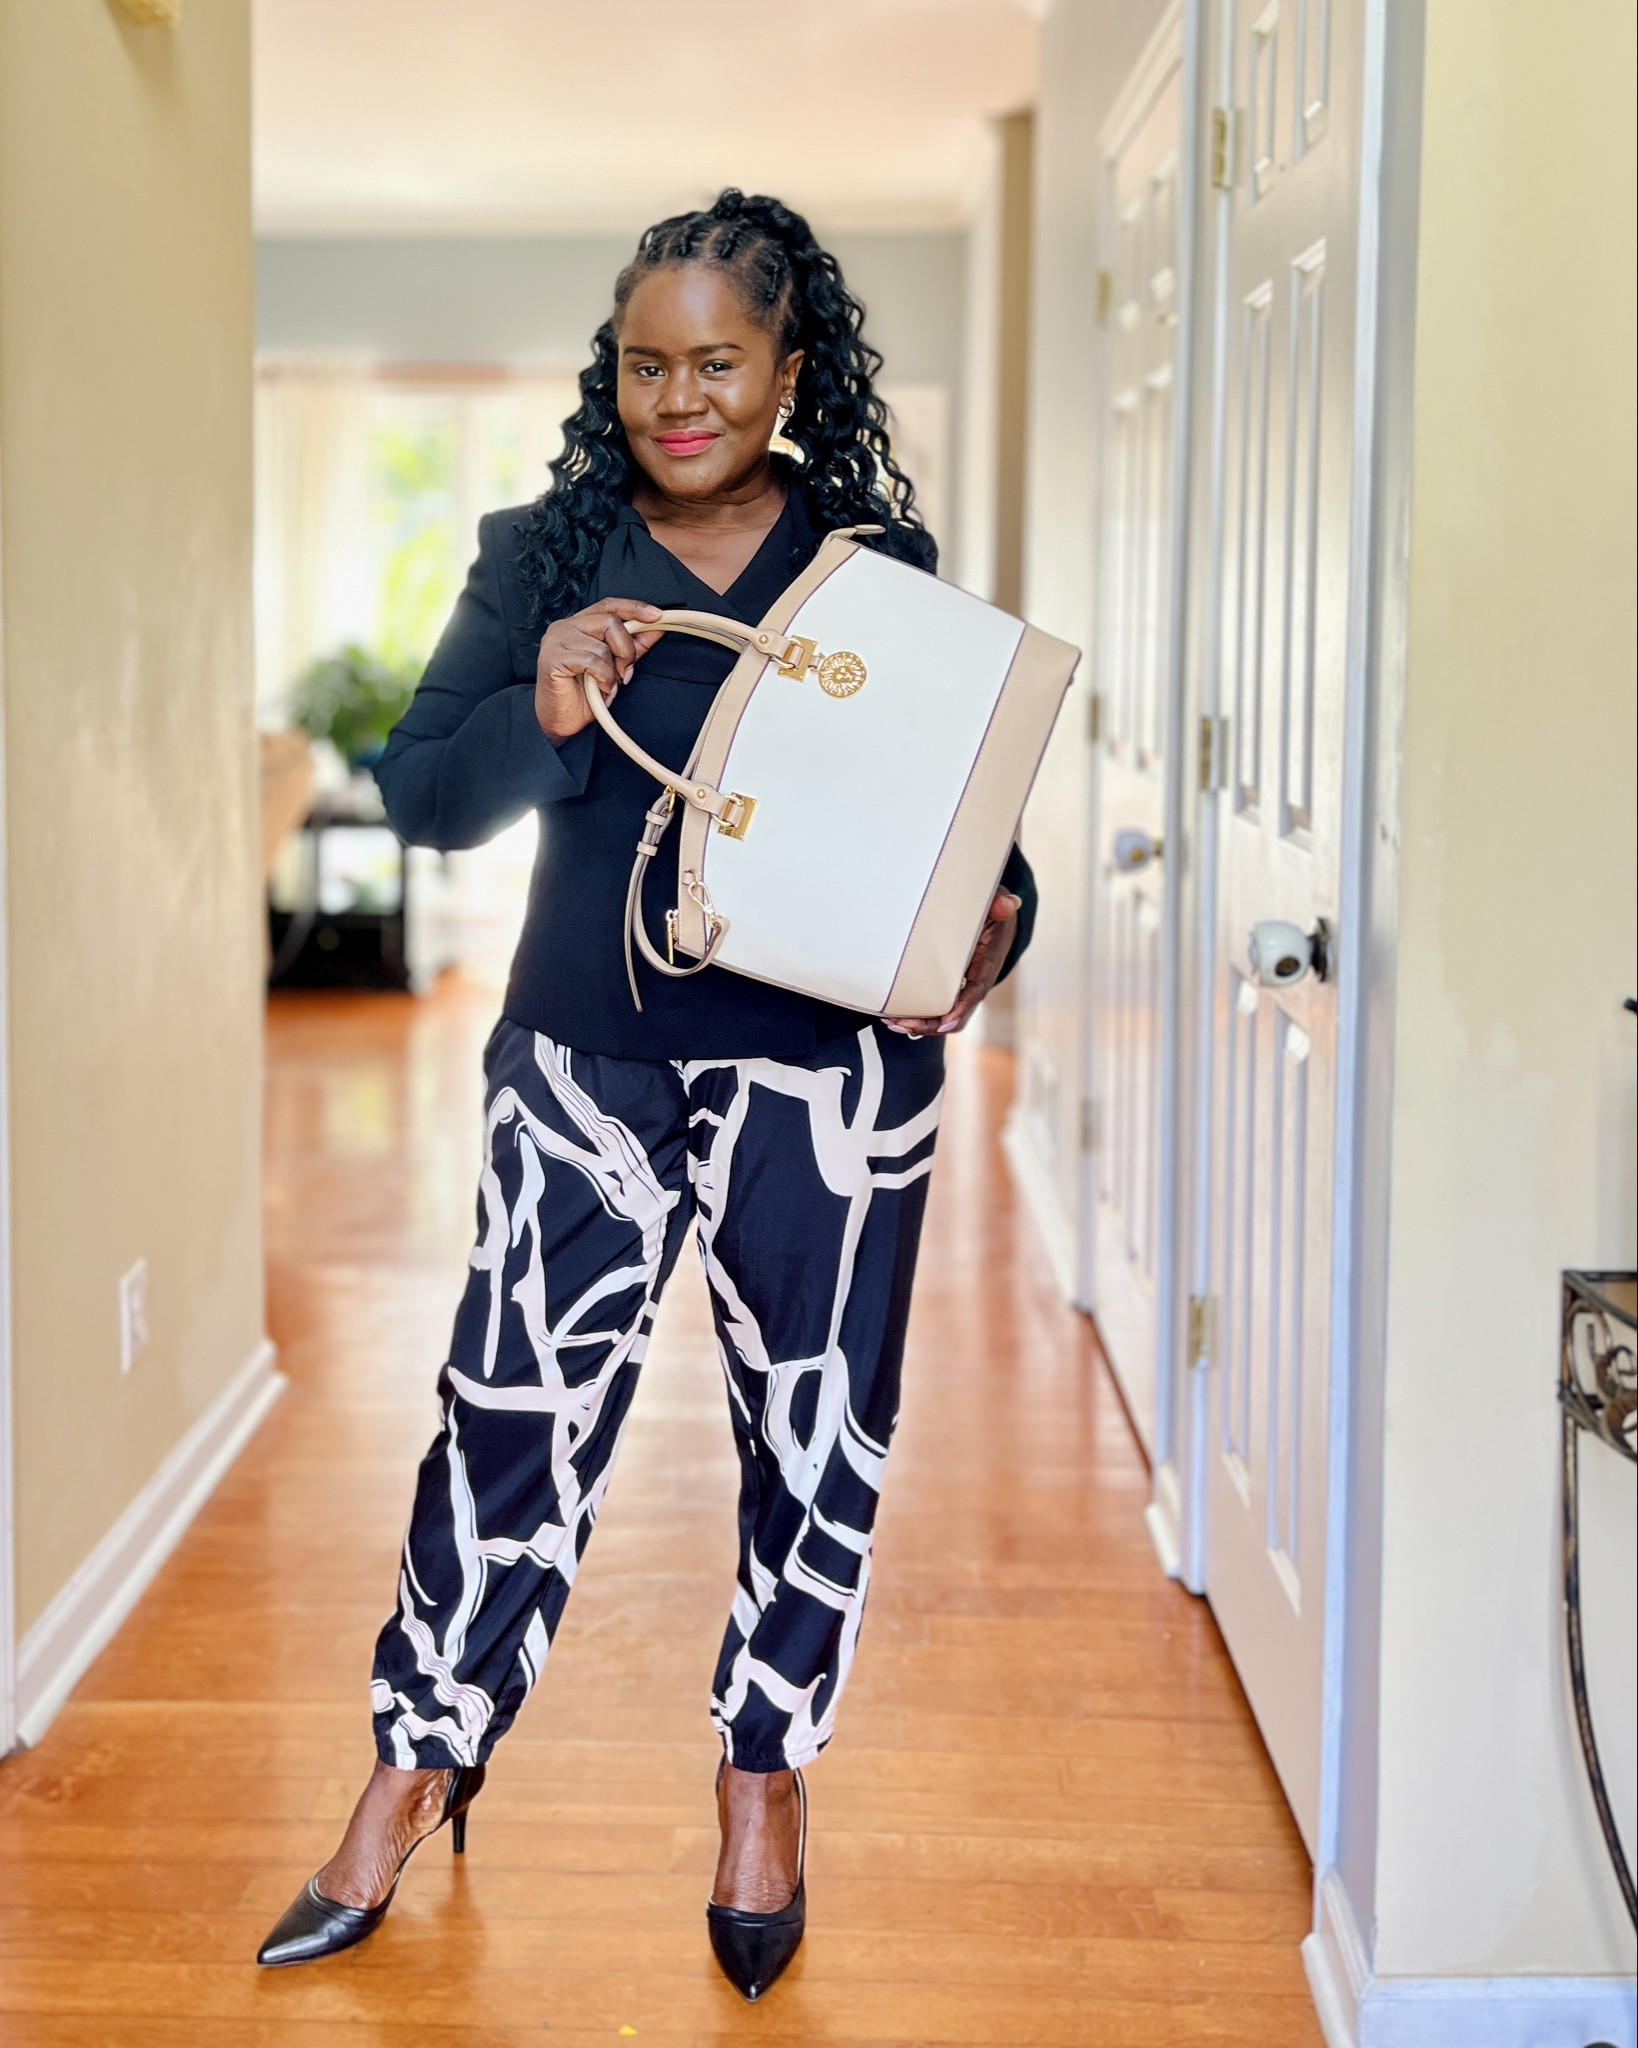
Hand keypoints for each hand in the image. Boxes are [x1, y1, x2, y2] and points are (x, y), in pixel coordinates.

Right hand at [535, 598, 662, 740]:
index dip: (634, 608)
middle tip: (625, 672)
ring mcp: (556, 640)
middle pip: (610, 621)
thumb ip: (632, 647)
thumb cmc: (583, 696)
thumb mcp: (615, 667)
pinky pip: (591, 660)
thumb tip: (656, 629)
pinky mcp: (553, 657)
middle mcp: (565, 627)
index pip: (609, 605)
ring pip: (601, 645)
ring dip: (612, 671)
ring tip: (607, 685)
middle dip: (626, 650)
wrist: (562, 724)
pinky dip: (602, 677)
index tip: (656, 615)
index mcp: (580, 625)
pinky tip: (599, 688)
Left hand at [884, 888, 1021, 1037]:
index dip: (961, 1009)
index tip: (945, 1022)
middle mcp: (977, 982)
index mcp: (987, 964)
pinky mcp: (953, 986)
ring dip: (921, 1024)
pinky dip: (920, 1016)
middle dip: (931, 1024)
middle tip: (903, 1024)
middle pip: (957, 1014)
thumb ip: (1001, 904)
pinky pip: (939, 1008)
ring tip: (893, 1023)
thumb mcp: (998, 904)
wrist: (998, 920)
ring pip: (945, 1016)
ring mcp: (964, 987)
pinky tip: (896, 1017)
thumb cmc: (994, 912)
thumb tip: (1007, 904)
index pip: (976, 992)